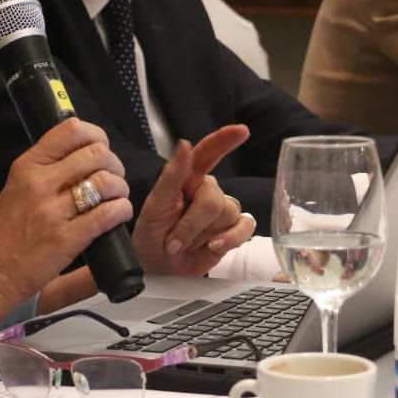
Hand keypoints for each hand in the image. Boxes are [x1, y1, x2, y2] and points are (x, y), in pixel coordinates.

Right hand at [0, 119, 131, 321]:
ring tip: (115, 198)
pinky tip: (118, 214)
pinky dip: (121, 210)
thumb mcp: (19, 185)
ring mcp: (53, 211)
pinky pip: (108, 213)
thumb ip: (48, 166)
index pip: (71, 130)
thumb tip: (85, 151)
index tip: (100, 149)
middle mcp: (40, 183)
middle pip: (96, 154)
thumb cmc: (8, 229)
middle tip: (112, 179)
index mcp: (28, 165)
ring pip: (106, 182)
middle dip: (114, 165)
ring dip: (120, 188)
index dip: (96, 136)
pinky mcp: (67, 238)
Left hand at [133, 128, 256, 275]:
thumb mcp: (155, 206)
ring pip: (228, 214)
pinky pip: (245, 227)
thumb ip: (172, 176)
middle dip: (191, 225)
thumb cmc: (152, 235)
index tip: (242, 130)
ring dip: (202, 236)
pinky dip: (230, 239)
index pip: (208, 153)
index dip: (225, 140)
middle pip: (214, 200)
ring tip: (185, 244)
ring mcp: (223, 211)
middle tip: (172, 240)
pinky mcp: (233, 231)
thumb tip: (185, 144)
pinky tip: (213, 246)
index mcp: (189, 178)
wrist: (158, 267)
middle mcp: (208, 191)